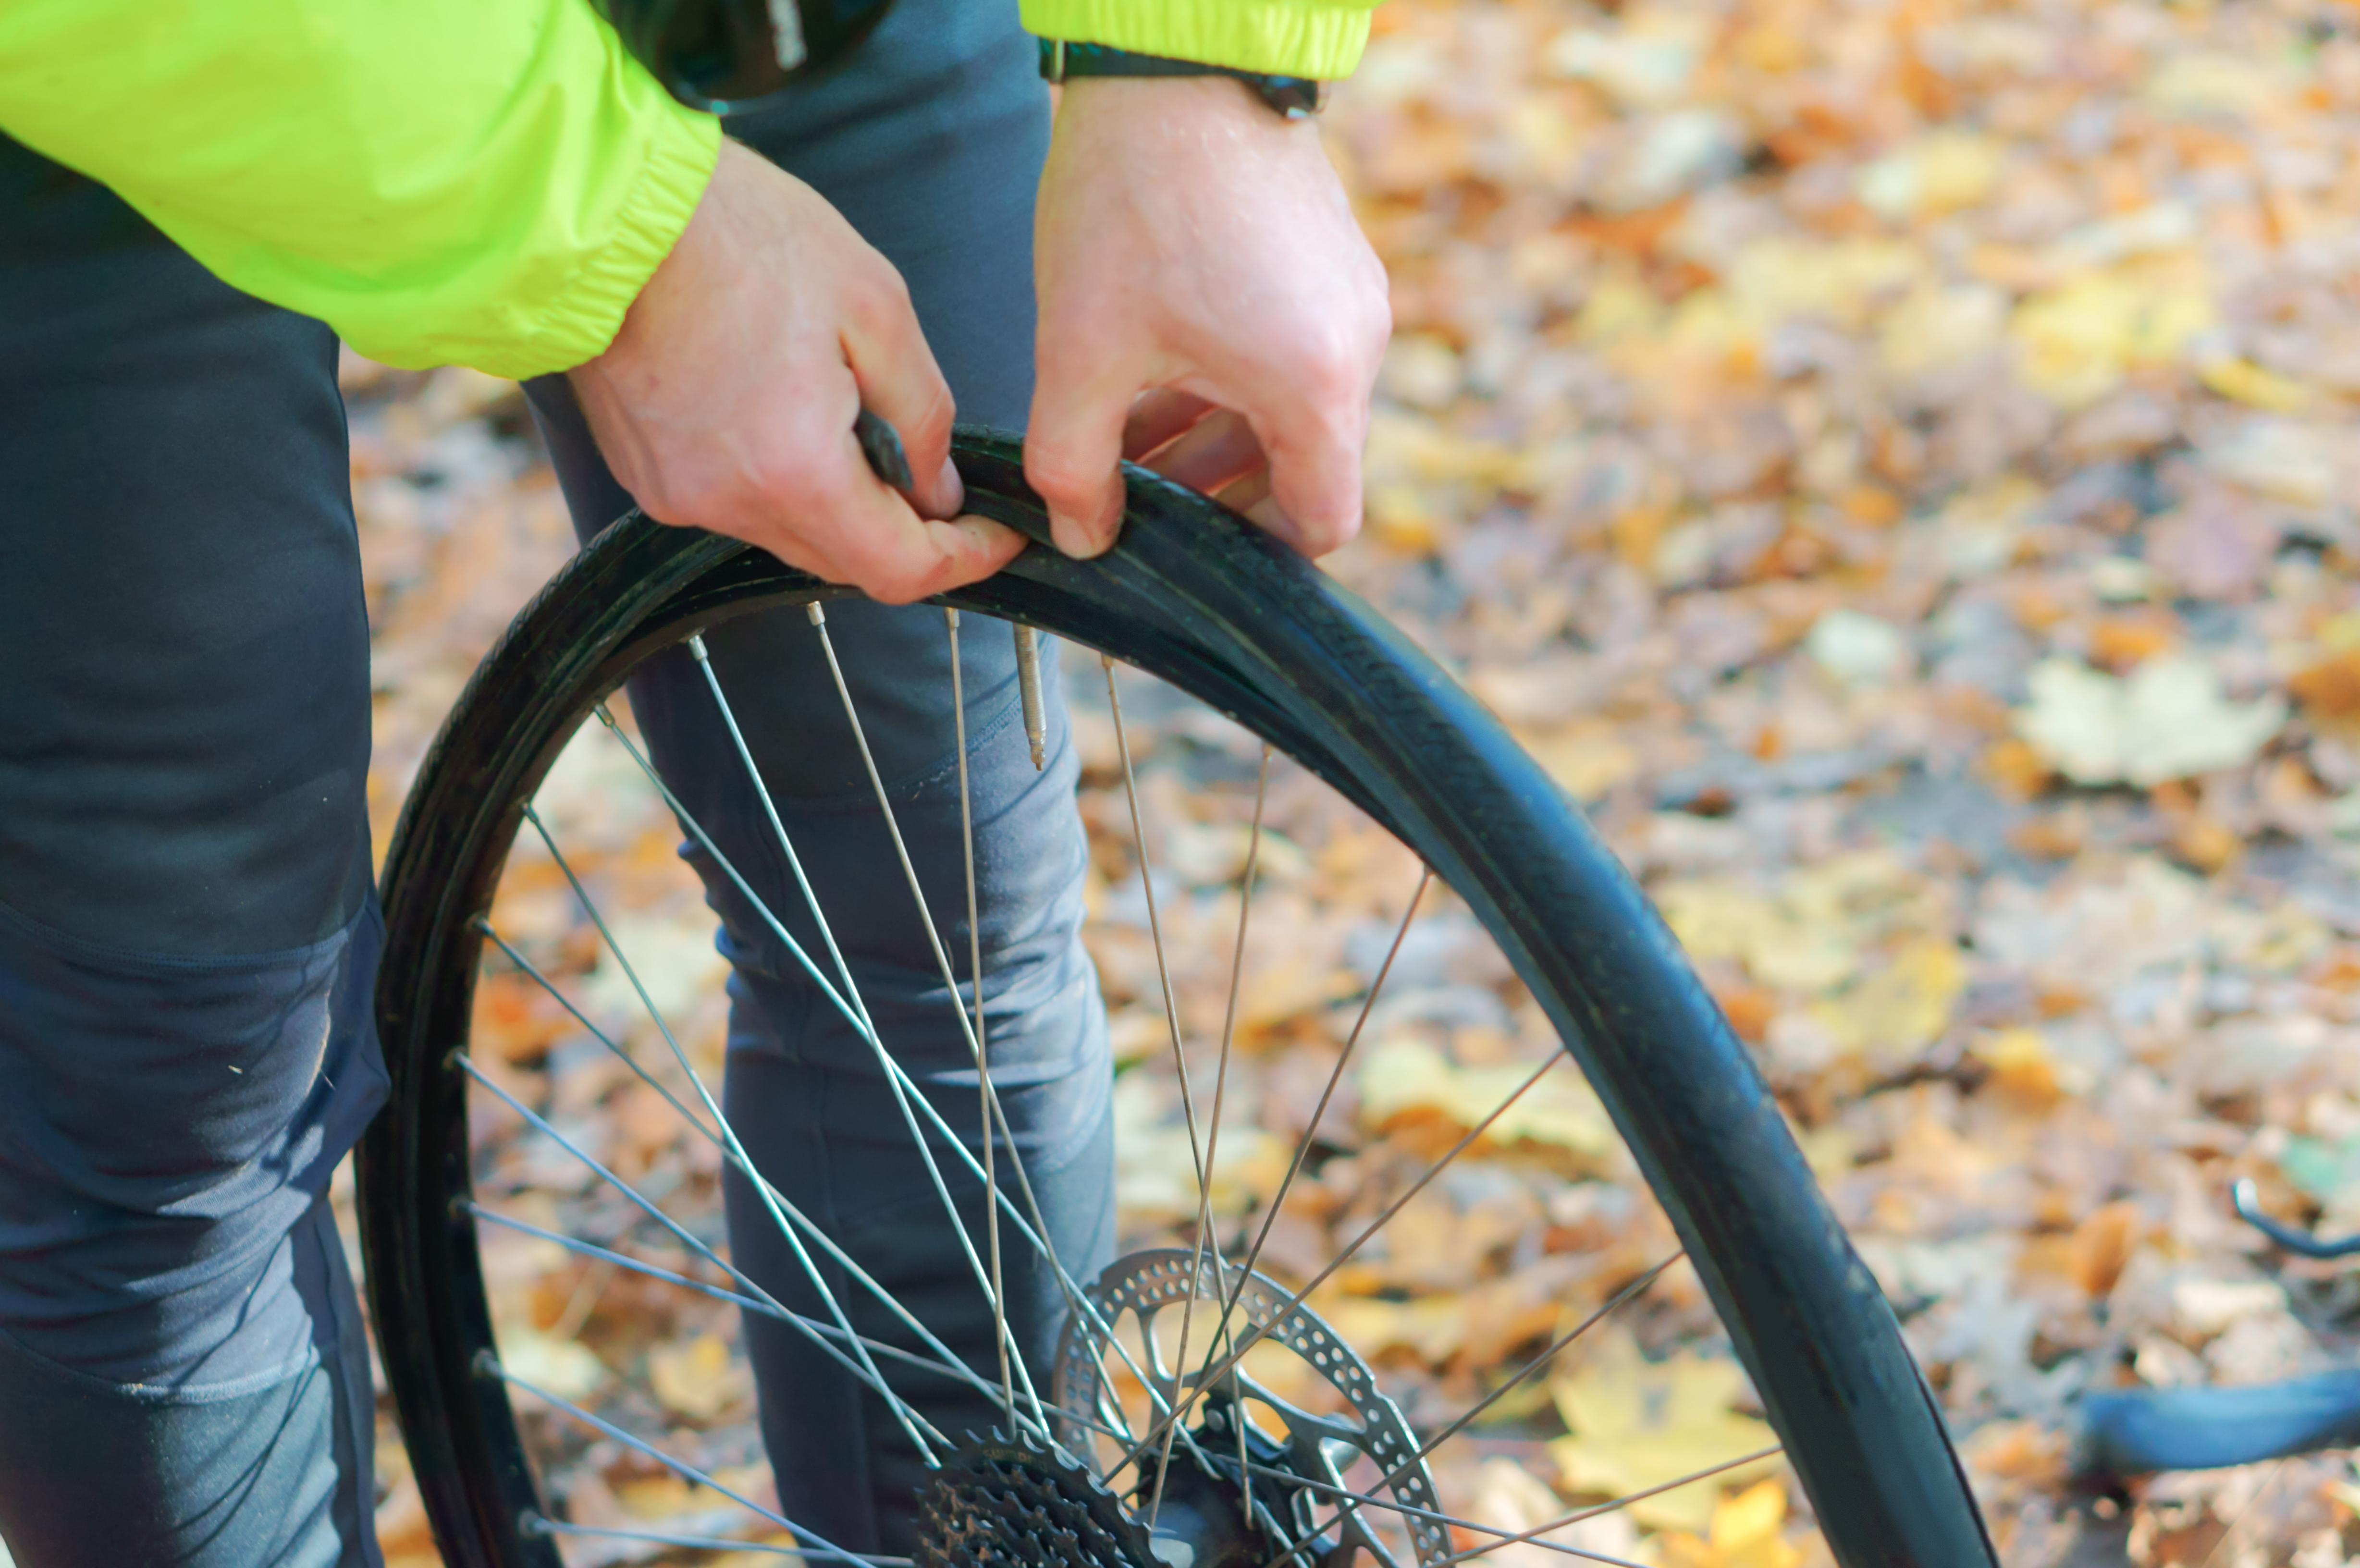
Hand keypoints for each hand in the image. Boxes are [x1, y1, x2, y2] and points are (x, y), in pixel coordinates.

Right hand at [570, 140, 1021, 602]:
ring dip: (835, 501)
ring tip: (847, 419)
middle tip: (935, 476)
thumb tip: (938, 487)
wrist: (607, 208)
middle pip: (844, 562)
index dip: (960, 562)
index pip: (898, 570)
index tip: (995, 535)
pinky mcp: (647, 476)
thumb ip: (920, 412)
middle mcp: (731, 503)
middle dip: (901, 531)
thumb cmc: (739, 235)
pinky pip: (735, 503)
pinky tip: (780, 411)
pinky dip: (776, 480)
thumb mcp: (875, 306)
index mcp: (797, 471)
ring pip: (789, 535)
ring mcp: (679, 496)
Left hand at [1027, 76, 1390, 558]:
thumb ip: (1074, 466)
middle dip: (1217, 491)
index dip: (1254, 551)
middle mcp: (1356, 348)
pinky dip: (1232, 381)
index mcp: (1314, 385)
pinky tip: (1154, 371)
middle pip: (1303, 468)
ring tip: (1126, 436)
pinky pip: (1292, 354)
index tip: (1187, 547)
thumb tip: (1083, 538)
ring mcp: (1351, 299)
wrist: (1172, 66)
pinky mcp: (1332, 262)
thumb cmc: (1133, 200)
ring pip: (1290, 411)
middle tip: (1134, 492)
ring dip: (1215, 436)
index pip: (1321, 522)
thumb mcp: (1081, 351)